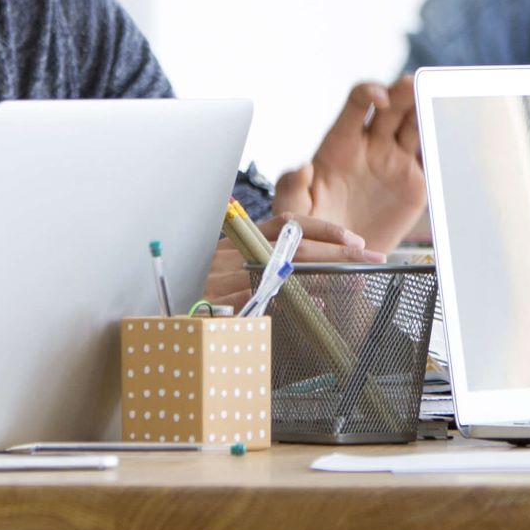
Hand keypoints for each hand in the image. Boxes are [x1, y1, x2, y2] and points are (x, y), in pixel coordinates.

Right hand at [199, 214, 381, 309]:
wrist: (157, 299)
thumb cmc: (199, 282)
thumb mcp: (228, 265)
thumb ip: (263, 265)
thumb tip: (313, 285)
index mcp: (241, 238)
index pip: (288, 225)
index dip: (324, 229)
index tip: (355, 239)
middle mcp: (238, 253)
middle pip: (297, 247)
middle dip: (339, 252)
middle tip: (372, 258)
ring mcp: (229, 276)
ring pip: (284, 270)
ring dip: (324, 274)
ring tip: (356, 278)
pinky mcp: (221, 301)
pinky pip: (263, 299)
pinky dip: (291, 301)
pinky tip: (316, 305)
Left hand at [274, 78, 427, 251]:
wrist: (339, 259)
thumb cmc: (310, 230)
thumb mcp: (292, 211)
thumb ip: (291, 189)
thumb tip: (302, 166)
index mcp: (340, 144)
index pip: (355, 105)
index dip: (367, 93)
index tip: (378, 97)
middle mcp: (370, 145)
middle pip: (390, 107)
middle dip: (401, 92)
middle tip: (412, 84)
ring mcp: (394, 161)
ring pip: (413, 124)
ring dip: (424, 108)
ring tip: (436, 99)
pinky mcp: (414, 182)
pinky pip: (430, 157)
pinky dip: (440, 143)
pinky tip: (450, 135)